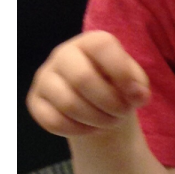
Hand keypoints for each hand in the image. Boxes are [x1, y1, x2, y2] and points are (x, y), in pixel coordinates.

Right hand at [26, 31, 150, 137]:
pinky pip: (53, 121)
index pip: (102, 47)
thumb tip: (137, 94)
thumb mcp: (135, 82)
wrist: (99, 105)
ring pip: (68, 103)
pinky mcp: (35, 101)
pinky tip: (89, 128)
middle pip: (82, 78)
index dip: (122, 73)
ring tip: (109, 121)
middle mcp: (63, 54)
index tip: (134, 94)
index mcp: (90, 43)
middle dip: (110, 103)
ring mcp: (45, 77)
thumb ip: (139, 85)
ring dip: (97, 120)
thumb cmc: (119, 87)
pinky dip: (78, 130)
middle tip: (122, 113)